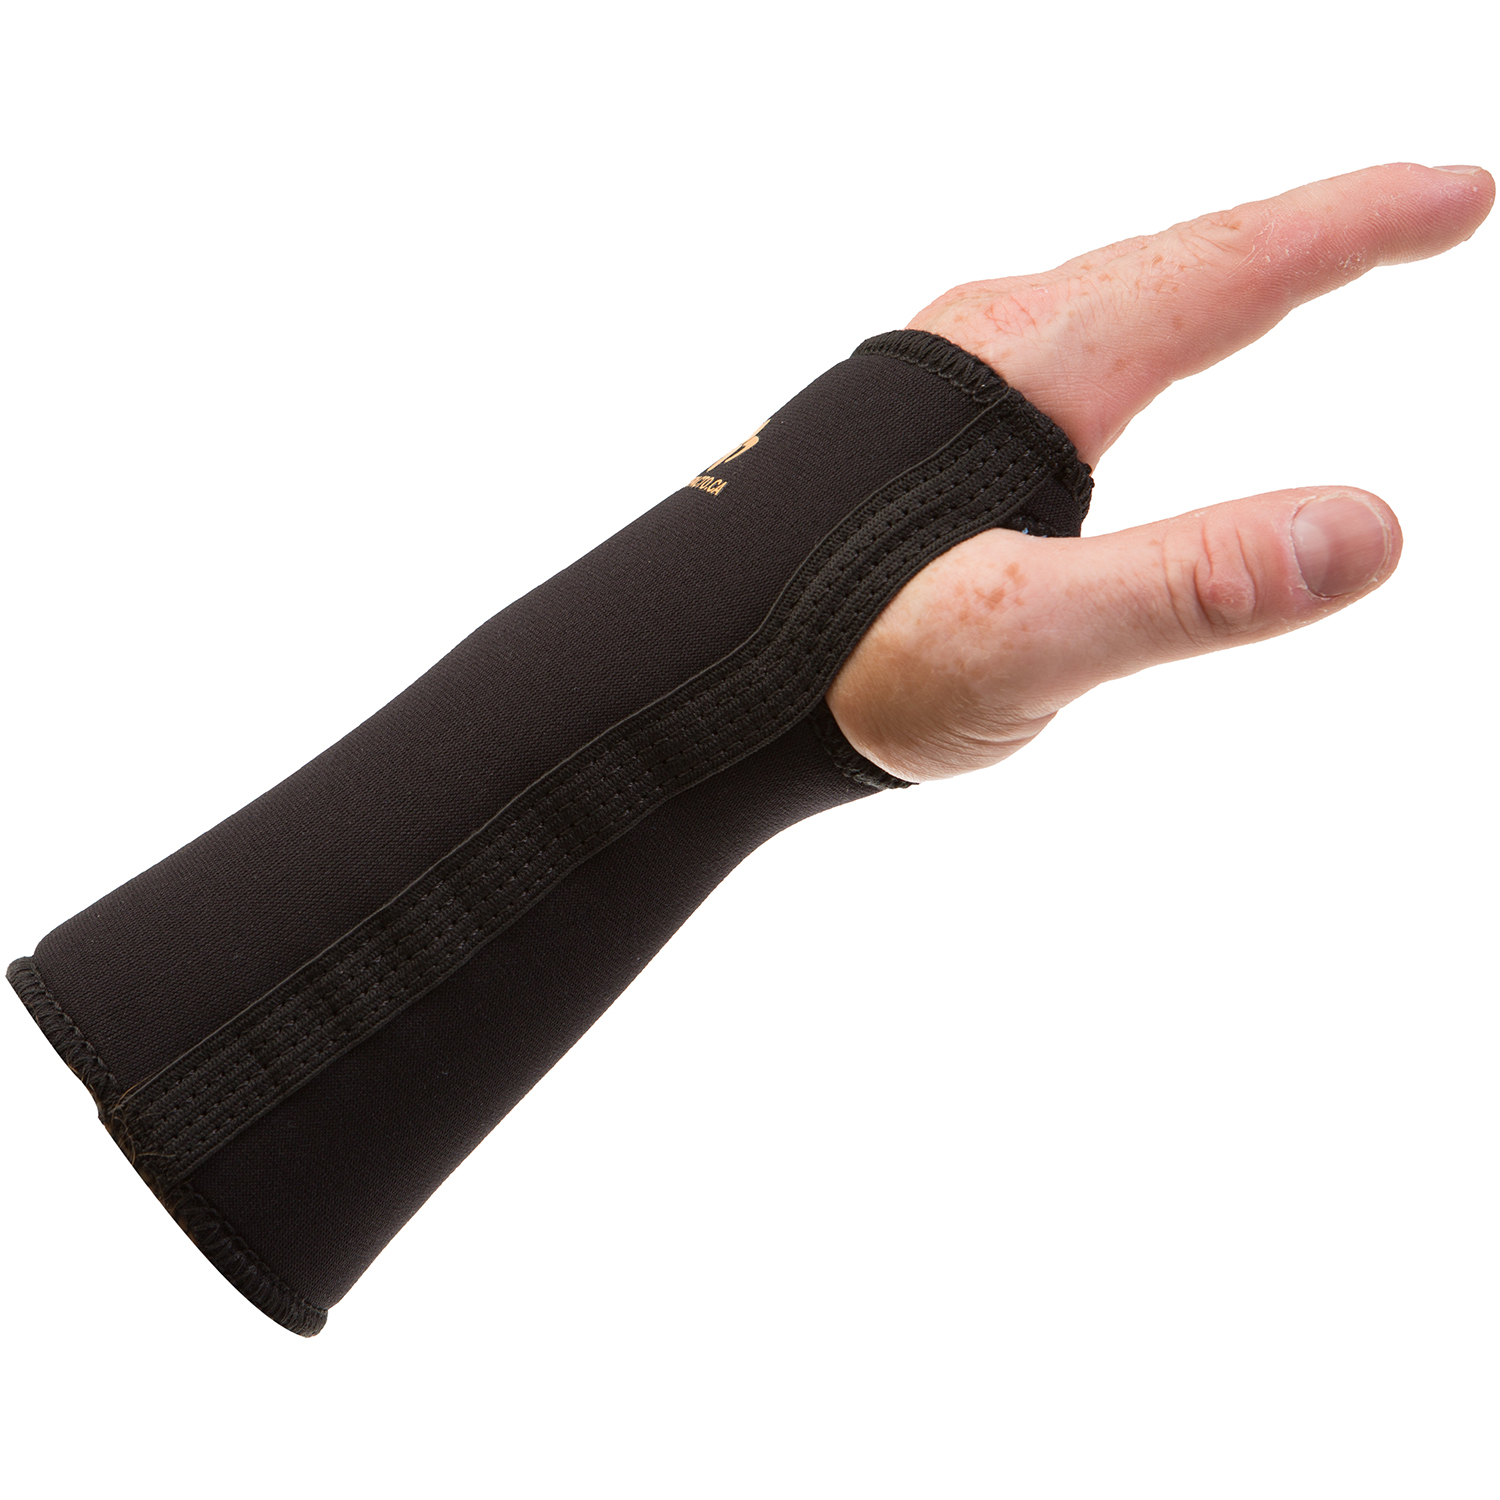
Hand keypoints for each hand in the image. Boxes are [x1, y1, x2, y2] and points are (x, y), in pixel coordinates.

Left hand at [827, 163, 1492, 781]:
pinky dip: (1135, 338)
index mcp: (1032, 370)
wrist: (693, 691)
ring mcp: (942, 385)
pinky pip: (1059, 356)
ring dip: (1215, 277)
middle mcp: (985, 346)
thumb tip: (1367, 528)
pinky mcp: (914, 438)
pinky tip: (1121, 376)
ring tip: (1299, 268)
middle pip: (1175, 261)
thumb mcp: (1029, 640)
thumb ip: (1192, 589)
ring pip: (1109, 302)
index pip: (1227, 269)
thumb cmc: (840, 664)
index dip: (1355, 224)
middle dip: (1304, 233)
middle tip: (1413, 210)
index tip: (1460, 193)